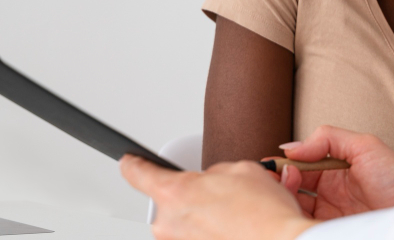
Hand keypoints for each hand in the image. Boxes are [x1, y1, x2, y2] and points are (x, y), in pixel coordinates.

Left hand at [120, 155, 316, 239]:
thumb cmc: (264, 215)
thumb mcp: (242, 170)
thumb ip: (215, 172)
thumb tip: (212, 182)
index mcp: (176, 192)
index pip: (139, 173)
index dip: (133, 164)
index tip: (129, 162)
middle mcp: (170, 224)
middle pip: (169, 201)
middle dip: (193, 196)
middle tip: (221, 196)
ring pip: (186, 223)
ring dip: (205, 218)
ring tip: (235, 216)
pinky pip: (197, 238)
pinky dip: (213, 233)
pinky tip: (234, 230)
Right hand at [278, 125, 393, 219]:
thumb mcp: (365, 146)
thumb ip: (328, 138)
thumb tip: (292, 147)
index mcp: (337, 167)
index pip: (302, 163)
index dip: (285, 164)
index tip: (272, 165)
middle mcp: (331, 190)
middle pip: (294, 185)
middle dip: (279, 181)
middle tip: (274, 181)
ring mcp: (330, 212)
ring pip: (295, 205)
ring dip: (283, 198)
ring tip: (280, 194)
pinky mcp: (330, 229)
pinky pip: (305, 223)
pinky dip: (293, 217)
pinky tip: (289, 210)